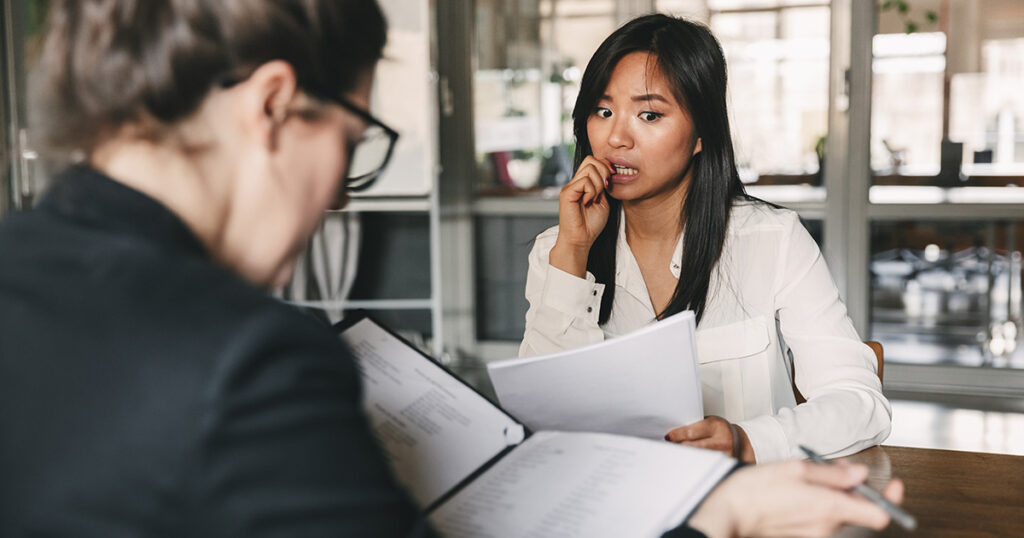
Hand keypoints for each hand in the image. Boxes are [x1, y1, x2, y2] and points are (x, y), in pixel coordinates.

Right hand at [549, 156, 612, 277]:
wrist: (581, 240)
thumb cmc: (591, 225)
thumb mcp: (603, 201)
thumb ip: (604, 187)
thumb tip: (607, 173)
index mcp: (582, 183)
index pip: (593, 161)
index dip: (605, 167)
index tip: (611, 181)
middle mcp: (574, 182)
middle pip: (591, 160)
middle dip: (604, 171)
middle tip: (605, 188)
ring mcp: (570, 187)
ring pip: (589, 168)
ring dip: (599, 183)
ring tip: (595, 198)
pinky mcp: (567, 193)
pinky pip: (585, 181)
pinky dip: (592, 191)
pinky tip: (588, 202)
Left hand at [665, 416, 753, 462]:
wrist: (739, 441)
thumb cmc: (720, 430)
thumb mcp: (709, 422)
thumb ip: (695, 425)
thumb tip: (673, 433)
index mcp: (717, 426)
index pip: (691, 432)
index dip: (677, 435)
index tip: (668, 437)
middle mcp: (722, 441)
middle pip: (692, 447)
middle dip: (678, 446)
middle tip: (669, 446)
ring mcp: (724, 456)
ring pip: (696, 458)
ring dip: (684, 456)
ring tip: (677, 454)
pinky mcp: (724, 466)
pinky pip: (704, 466)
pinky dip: (694, 465)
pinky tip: (687, 463)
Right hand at [687, 459, 904, 537]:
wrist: (729, 512)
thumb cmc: (755, 490)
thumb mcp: (796, 468)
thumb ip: (833, 473)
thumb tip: (859, 473)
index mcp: (829, 507)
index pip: (880, 514)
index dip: (892, 500)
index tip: (894, 486)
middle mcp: (827, 526)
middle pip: (857, 509)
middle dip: (853, 487)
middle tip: (838, 468)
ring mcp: (815, 534)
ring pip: (839, 512)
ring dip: (834, 494)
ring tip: (811, 476)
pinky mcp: (803, 535)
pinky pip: (822, 518)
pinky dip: (820, 503)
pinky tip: (801, 490)